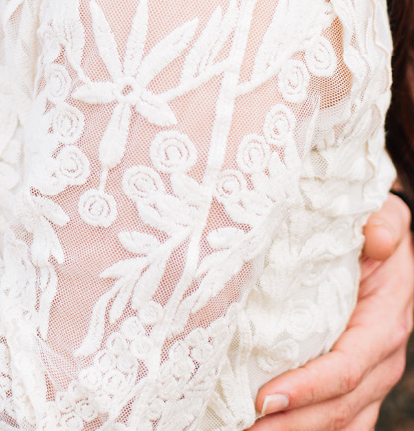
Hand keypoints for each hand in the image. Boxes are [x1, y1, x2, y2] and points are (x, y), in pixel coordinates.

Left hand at [256, 193, 413, 427]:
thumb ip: (384, 224)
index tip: (264, 399)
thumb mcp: (386, 218)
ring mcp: (371, 378)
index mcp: (385, 323)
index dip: (307, 388)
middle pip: (338, 409)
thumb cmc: (375, 229)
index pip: (346, 369)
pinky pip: (340, 421)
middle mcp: (381, 361)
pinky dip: (306, 429)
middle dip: (291, 424)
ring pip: (340, 424)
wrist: (386, 242)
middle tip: (241, 428)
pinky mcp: (357, 384)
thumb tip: (378, 238)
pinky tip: (267, 429)